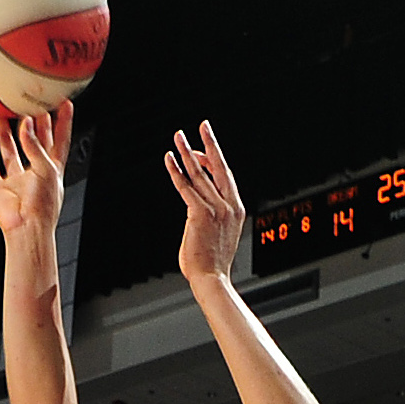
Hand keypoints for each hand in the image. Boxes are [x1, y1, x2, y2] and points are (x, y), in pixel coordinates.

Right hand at [0, 104, 72, 237]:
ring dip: (6, 135)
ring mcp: (17, 180)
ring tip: (1, 116)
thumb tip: (26, 125)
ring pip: (11, 152)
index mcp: (52, 169)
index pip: (60, 140)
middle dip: (32, 125)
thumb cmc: (42, 206)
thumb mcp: (45, 169)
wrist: (26, 229)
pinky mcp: (0, 188)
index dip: (63, 122)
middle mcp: (34, 173)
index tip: (64, 103)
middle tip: (28, 105)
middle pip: (34, 143)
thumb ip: (35, 146)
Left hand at [164, 121, 244, 284]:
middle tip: (202, 125)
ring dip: (186, 152)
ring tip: (178, 136)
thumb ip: (208, 218)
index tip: (207, 146)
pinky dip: (175, 171)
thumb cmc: (212, 262)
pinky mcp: (199, 214)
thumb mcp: (216, 235)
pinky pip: (185, 187)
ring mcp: (215, 209)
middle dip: (209, 143)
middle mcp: (228, 205)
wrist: (212, 278)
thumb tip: (195, 211)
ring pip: (198, 174)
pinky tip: (168, 158)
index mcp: (236, 209)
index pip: (226, 176)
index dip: (215, 158)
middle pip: (217, 167)